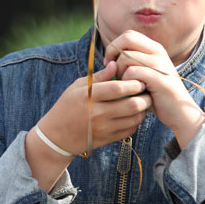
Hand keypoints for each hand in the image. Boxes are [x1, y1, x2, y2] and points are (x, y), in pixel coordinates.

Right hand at [37, 60, 151, 154]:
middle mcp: (98, 113)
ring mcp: (104, 128)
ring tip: (143, 101)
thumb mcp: (77, 87)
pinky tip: (134, 114)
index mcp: (89, 96)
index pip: (118, 88)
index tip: (140, 79)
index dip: (133, 83)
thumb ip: (98, 76)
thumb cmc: (67, 106)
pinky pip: (130, 130)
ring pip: (134, 119)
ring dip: (143, 110)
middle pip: (131, 105)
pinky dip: (136, 122)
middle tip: (147, 90)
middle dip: (144, 97)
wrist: (56, 136)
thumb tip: (115, 64)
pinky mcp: (108, 139)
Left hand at [104, 30, 204, 147]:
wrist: (180, 112)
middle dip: (113, 53)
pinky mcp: (158, 77)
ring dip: (119, 72)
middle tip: (111, 70)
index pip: (129, 34)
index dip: (114, 46)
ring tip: (126, 85)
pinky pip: (131, 72)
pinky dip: (126, 82)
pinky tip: (133, 91)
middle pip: (126, 39)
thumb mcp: (146, 74)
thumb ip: (132, 63)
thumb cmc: (157, 95)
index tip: (110, 63)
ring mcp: (159, 63)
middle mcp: (158, 51)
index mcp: (154, 48)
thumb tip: (110, 59)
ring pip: (126, 57)